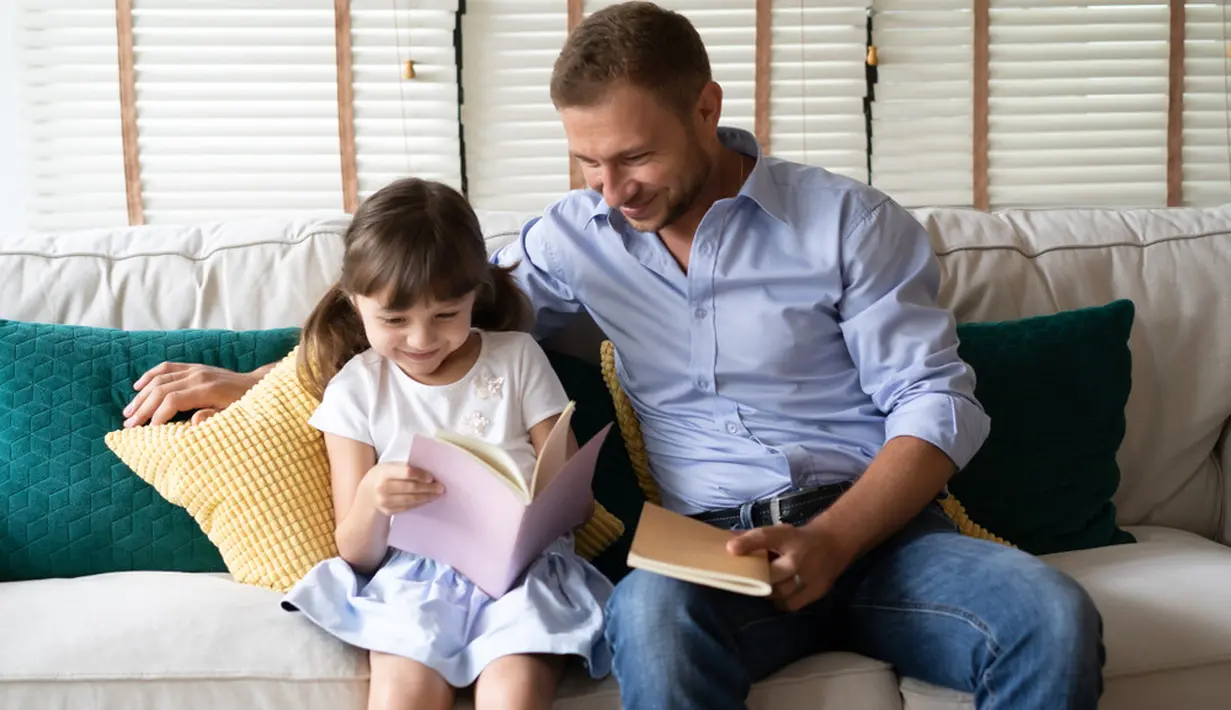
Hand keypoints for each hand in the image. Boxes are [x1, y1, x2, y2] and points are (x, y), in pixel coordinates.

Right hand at [123, 362, 260, 427]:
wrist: (257, 384)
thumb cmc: (246, 405)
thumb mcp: (234, 415)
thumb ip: (214, 418)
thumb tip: (194, 421)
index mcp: (208, 390)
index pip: (173, 400)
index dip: (158, 415)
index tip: (148, 431)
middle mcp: (199, 376)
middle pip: (161, 389)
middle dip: (143, 408)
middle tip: (129, 426)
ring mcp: (195, 369)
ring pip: (159, 378)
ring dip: (141, 396)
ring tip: (128, 413)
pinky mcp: (194, 367)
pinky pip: (166, 367)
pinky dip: (149, 376)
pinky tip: (137, 387)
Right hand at [361, 463, 444, 516]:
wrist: (366, 494)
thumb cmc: (382, 476)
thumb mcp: (388, 467)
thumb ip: (404, 468)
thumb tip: (428, 472)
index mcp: (384, 472)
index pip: (407, 472)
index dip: (421, 475)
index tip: (432, 477)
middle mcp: (382, 487)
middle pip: (411, 487)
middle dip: (428, 488)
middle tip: (441, 487)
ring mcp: (385, 501)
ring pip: (411, 500)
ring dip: (427, 497)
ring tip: (437, 494)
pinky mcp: (388, 511)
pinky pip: (408, 507)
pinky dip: (420, 503)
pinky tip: (427, 499)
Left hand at [726, 524, 850, 611]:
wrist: (833, 544)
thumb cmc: (796, 539)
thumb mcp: (778, 532)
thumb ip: (753, 539)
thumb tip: (725, 545)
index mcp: (786, 536)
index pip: (764, 537)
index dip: (747, 543)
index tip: (731, 549)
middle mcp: (799, 556)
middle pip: (772, 573)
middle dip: (757, 579)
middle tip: (746, 582)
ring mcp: (810, 575)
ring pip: (780, 592)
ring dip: (767, 593)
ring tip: (760, 590)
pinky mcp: (817, 591)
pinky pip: (791, 604)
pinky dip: (780, 602)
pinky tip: (776, 597)